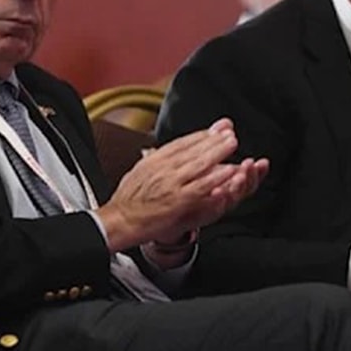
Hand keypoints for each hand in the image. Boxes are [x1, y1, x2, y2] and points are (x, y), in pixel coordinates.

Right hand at [96, 118, 266, 251]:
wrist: (119, 220)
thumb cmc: (126, 201)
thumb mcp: (137, 172)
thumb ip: (151, 161)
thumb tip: (155, 152)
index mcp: (154, 160)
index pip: (181, 143)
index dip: (200, 135)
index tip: (214, 129)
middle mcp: (163, 168)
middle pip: (192, 148)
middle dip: (212, 138)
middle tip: (228, 131)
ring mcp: (171, 183)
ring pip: (199, 163)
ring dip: (217, 151)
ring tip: (231, 143)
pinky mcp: (178, 199)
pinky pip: (201, 185)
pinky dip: (216, 177)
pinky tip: (228, 170)